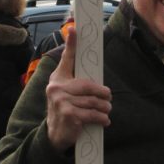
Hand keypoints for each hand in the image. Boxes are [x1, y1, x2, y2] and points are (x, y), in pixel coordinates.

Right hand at [45, 28, 111, 152]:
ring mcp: (61, 101)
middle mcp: (56, 87)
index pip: (66, 59)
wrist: (54, 135)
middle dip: (102, 92)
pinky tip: (104, 120)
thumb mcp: (67, 94)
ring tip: (107, 110)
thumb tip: (95, 77)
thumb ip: (77, 82)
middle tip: (109, 97)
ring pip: (92, 100)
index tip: (74, 29)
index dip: (71, 44)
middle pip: (88, 85)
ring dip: (104, 108)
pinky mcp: (68, 114)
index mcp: (58, 79)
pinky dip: (101, 118)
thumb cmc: (66, 110)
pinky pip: (92, 113)